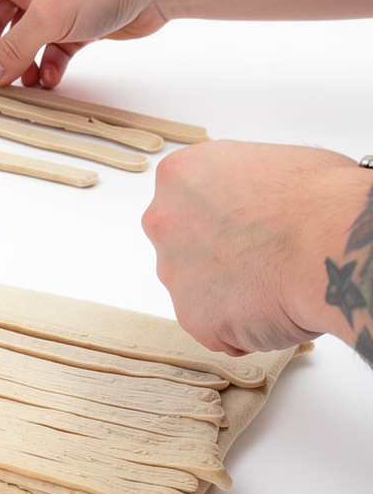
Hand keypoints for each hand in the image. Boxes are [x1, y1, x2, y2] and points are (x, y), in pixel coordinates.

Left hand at [141, 141, 364, 355]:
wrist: (330, 243)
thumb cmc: (319, 198)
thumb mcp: (268, 163)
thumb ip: (238, 187)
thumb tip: (248, 206)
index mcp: (179, 175)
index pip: (186, 203)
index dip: (222, 216)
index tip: (248, 223)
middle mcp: (163, 222)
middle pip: (184, 248)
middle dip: (218, 257)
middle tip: (262, 257)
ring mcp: (173, 273)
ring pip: (198, 292)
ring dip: (230, 294)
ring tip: (275, 282)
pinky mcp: (192, 318)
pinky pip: (217, 330)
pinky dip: (244, 328)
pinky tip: (275, 309)